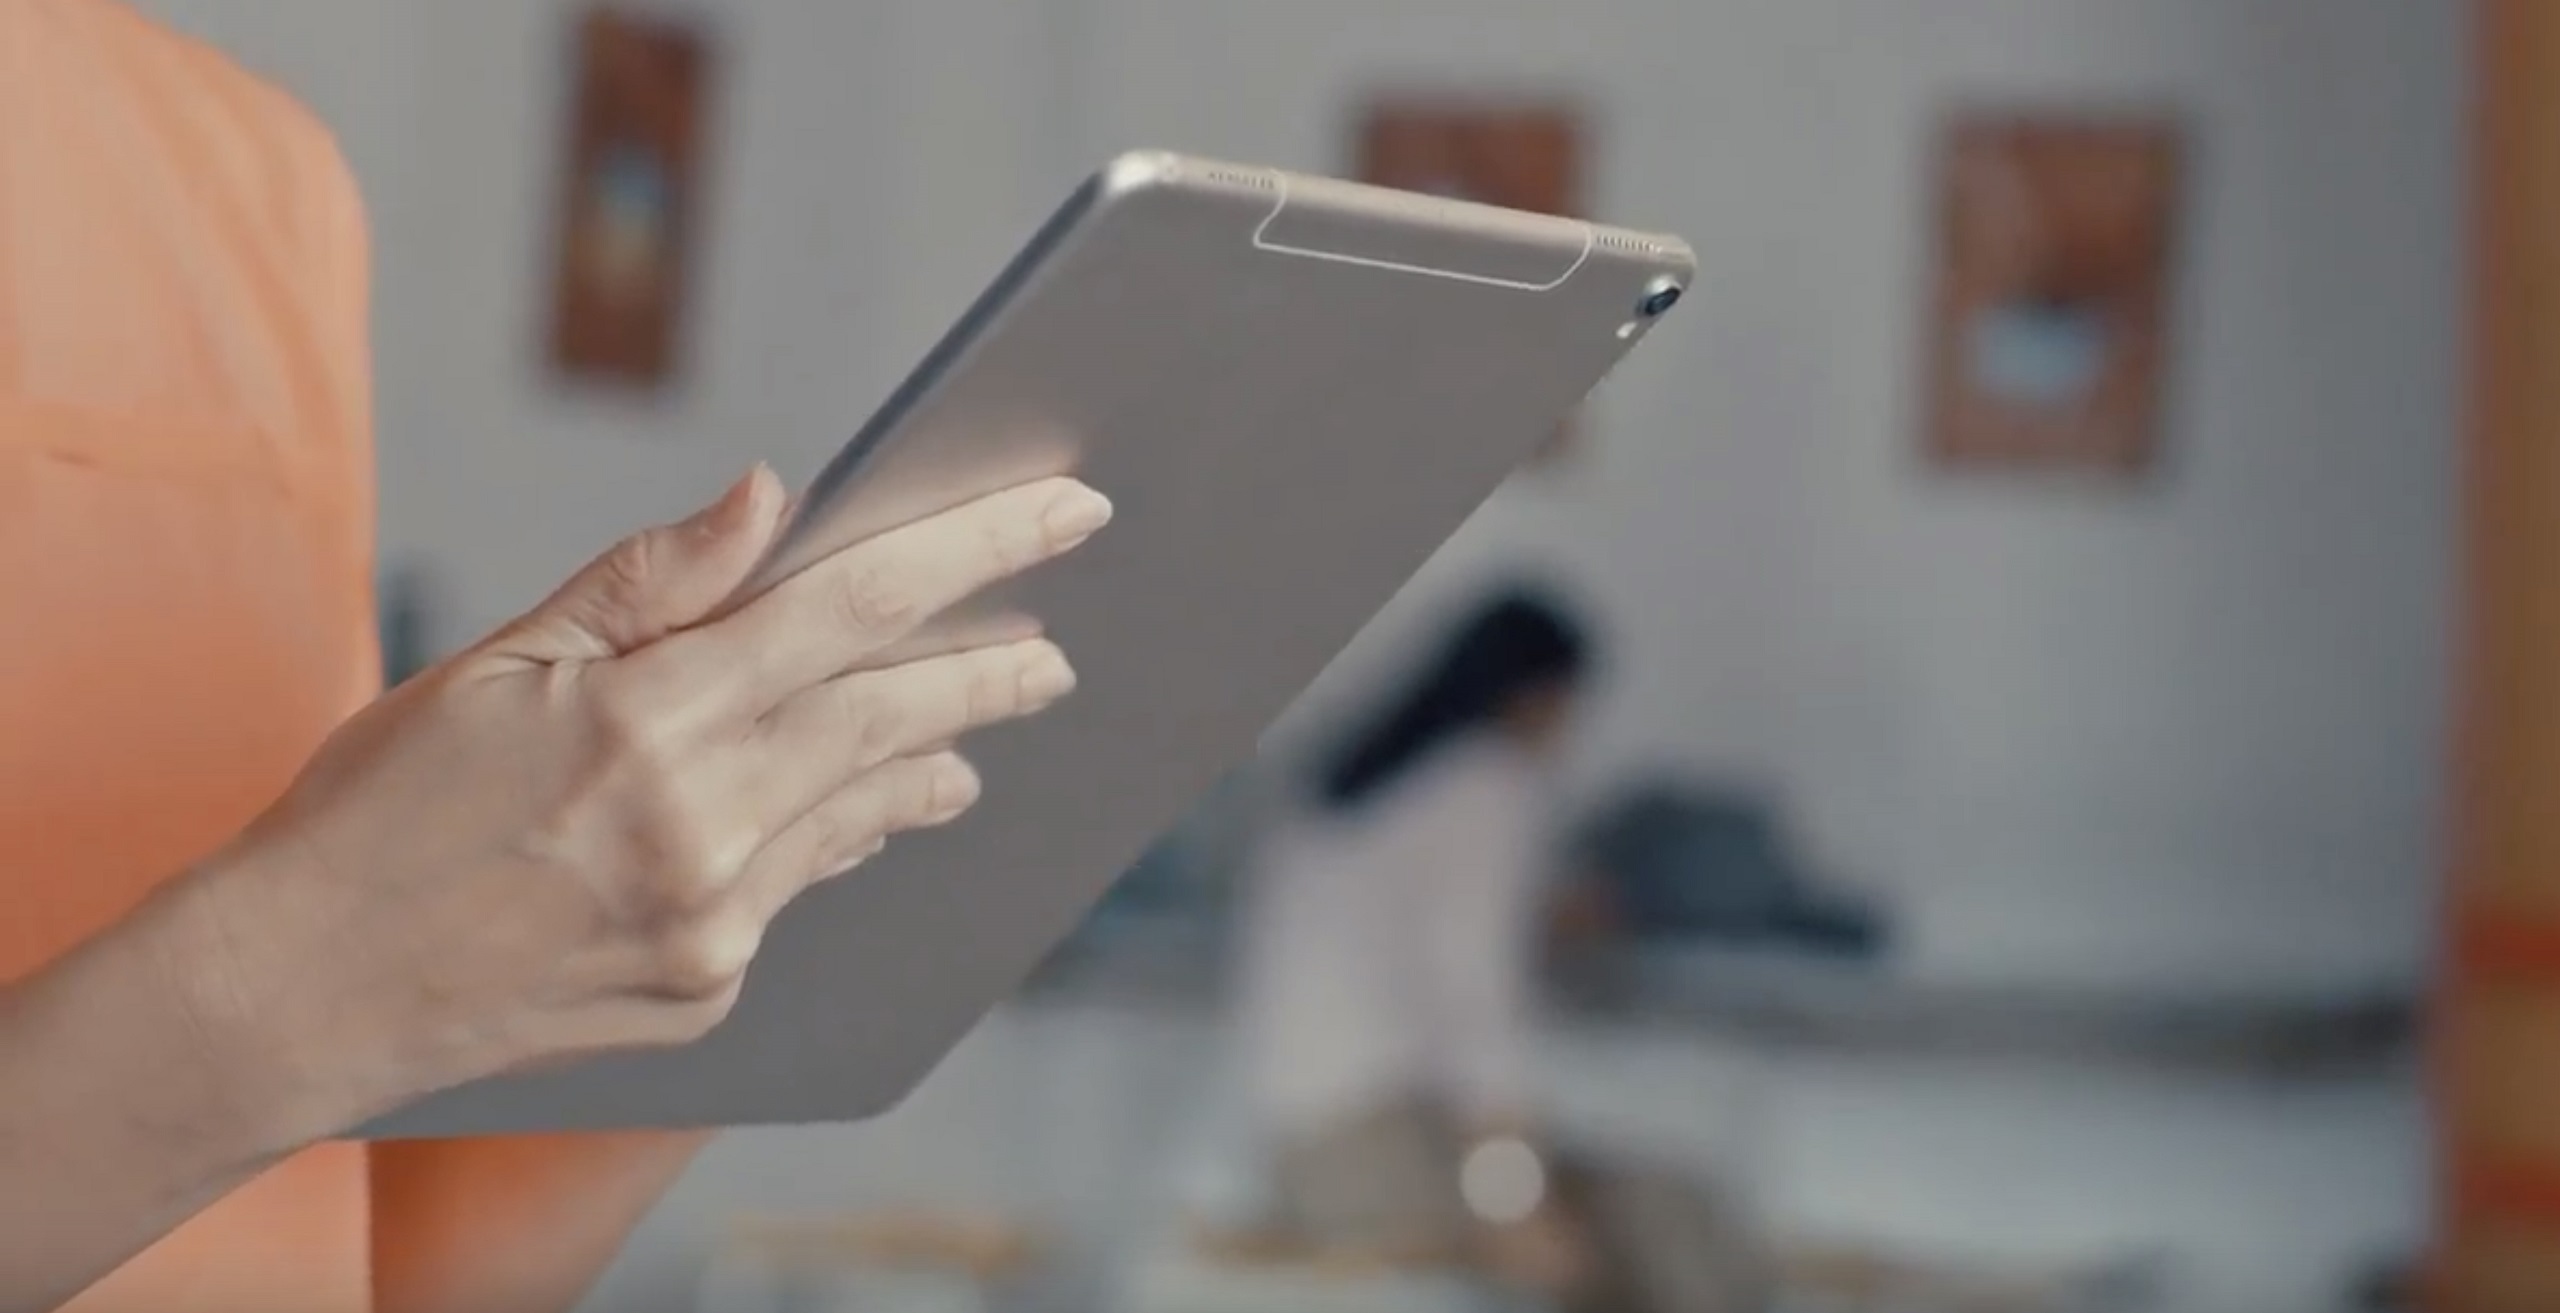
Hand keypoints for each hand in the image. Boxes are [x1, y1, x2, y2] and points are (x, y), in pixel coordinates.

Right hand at [164, 465, 1111, 1131]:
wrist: (300, 988)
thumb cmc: (381, 805)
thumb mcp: (500, 661)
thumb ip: (652, 580)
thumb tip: (774, 493)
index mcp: (651, 718)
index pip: (858, 606)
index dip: (977, 550)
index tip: (1066, 513)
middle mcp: (704, 825)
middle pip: (896, 716)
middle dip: (990, 674)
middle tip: (1054, 655)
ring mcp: (715, 920)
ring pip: (863, 807)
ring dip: (931, 758)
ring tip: (979, 726)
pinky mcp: (707, 987)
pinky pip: (803, 885)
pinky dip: (840, 832)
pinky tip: (866, 806)